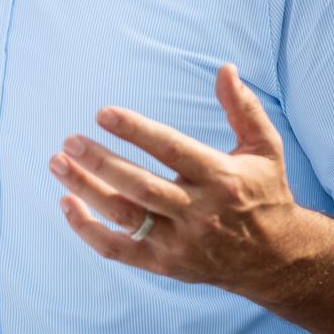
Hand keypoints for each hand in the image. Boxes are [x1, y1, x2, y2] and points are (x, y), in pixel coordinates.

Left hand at [48, 63, 326, 298]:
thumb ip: (243, 108)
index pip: (171, 150)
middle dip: (100, 162)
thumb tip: (225, 68)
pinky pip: (118, 250)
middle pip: (140, 186)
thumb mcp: (265, 148)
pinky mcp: (166, 265)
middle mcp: (199, 211)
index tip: (103, 113)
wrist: (276, 259)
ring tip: (58, 163)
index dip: (135, 131)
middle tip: (68, 141)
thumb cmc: (265, 193)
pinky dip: (88, 230)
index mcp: (221, 177)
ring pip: (125, 216)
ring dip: (86, 190)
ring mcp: (181, 242)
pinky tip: (67, 204)